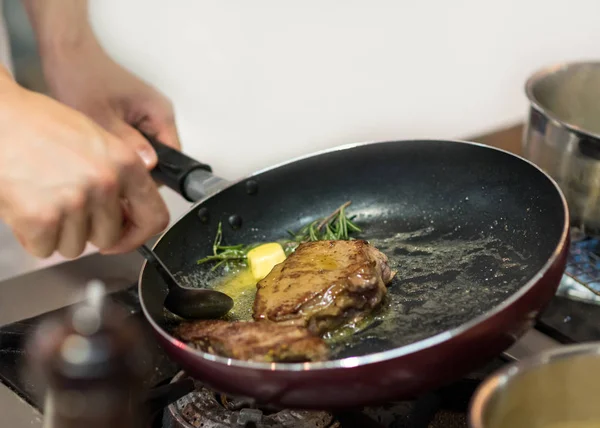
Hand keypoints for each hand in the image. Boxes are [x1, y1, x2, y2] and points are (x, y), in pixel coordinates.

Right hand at [0, 80, 169, 258]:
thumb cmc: (38, 124)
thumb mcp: (97, 140)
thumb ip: (120, 175)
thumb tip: (131, 210)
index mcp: (125, 163)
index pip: (155, 217)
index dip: (138, 233)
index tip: (125, 236)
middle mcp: (105, 184)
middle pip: (109, 238)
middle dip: (88, 230)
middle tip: (67, 206)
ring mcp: (74, 203)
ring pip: (75, 247)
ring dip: (59, 233)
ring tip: (44, 198)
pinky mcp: (41, 219)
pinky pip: (45, 249)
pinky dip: (33, 236)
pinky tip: (26, 206)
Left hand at [40, 39, 179, 168]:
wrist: (67, 53)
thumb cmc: (81, 78)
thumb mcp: (102, 118)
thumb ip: (129, 144)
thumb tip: (149, 167)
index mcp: (160, 113)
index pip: (173, 158)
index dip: (156, 176)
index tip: (133, 184)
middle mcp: (160, 114)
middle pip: (162, 156)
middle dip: (141, 168)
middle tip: (114, 173)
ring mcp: (148, 114)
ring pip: (148, 150)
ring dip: (130, 158)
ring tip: (106, 158)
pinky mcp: (135, 115)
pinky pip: (138, 140)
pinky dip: (123, 148)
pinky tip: (105, 148)